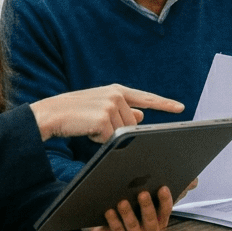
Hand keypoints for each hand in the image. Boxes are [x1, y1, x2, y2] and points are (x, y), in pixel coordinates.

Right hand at [31, 85, 183, 142]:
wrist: (51, 113)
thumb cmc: (75, 113)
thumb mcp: (101, 107)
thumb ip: (122, 109)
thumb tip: (141, 116)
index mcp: (117, 90)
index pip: (146, 97)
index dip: (164, 103)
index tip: (181, 108)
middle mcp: (117, 95)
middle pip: (133, 124)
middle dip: (119, 131)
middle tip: (97, 126)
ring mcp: (111, 105)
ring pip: (123, 133)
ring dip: (108, 136)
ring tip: (90, 126)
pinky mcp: (104, 117)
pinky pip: (111, 138)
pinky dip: (100, 140)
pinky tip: (88, 131)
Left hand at [85, 187, 172, 230]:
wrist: (112, 230)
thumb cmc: (132, 211)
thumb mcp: (145, 203)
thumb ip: (158, 193)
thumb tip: (186, 181)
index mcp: (161, 223)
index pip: (166, 211)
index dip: (165, 200)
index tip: (163, 188)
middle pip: (151, 220)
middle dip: (147, 206)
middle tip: (143, 194)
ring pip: (133, 227)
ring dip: (128, 214)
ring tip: (122, 202)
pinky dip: (114, 222)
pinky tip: (109, 212)